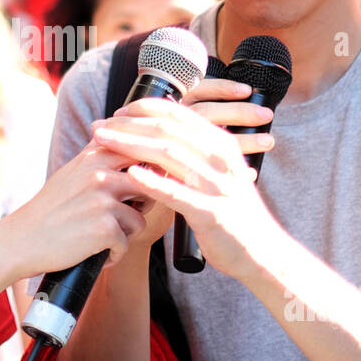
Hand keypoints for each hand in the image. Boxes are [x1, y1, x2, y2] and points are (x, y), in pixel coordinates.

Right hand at [0, 142, 148, 280]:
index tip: (137, 190)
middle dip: (141, 205)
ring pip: (139, 219)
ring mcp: (103, 201)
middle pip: (147, 186)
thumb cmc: (48, 210)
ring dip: (125, 235)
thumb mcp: (70, 173)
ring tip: (102, 240)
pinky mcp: (105, 228)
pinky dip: (113, 254)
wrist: (21, 240)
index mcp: (92, 158)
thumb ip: (96, 157)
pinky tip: (95, 254)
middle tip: (121, 220)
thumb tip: (124, 142)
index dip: (146, 172)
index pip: (136, 153)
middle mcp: (100, 175)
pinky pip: (126, 244)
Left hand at [93, 96, 280, 281]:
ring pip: (169, 155)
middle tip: (99, 128)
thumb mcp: (216, 175)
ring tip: (103, 143)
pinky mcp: (211, 213)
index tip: (116, 114)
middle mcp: (220, 159)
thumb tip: (157, 137)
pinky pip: (178, 194)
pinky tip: (130, 175)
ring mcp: (217, 185)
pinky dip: (153, 182)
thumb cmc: (231, 213)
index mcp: (220, 144)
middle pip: (167, 130)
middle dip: (128, 125)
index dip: (143, 109)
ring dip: (131, 145)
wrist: (261, 252)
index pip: (177, 114)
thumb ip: (193, 155)